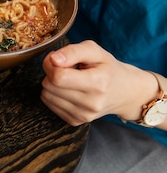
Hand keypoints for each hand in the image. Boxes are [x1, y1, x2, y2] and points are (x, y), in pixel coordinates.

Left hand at [41, 40, 156, 124]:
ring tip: (69, 80)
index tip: (57, 59)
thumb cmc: (108, 68)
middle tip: (65, 69)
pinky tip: (69, 90)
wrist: (125, 92)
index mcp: (98, 83)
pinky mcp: (76, 121)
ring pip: (46, 95)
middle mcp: (91, 103)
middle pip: (50, 86)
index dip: (51, 64)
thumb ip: (73, 51)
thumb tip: (53, 59)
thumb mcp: (95, 51)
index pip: (58, 76)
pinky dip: (54, 95)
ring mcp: (84, 115)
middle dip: (51, 73)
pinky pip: (50, 105)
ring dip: (52, 84)